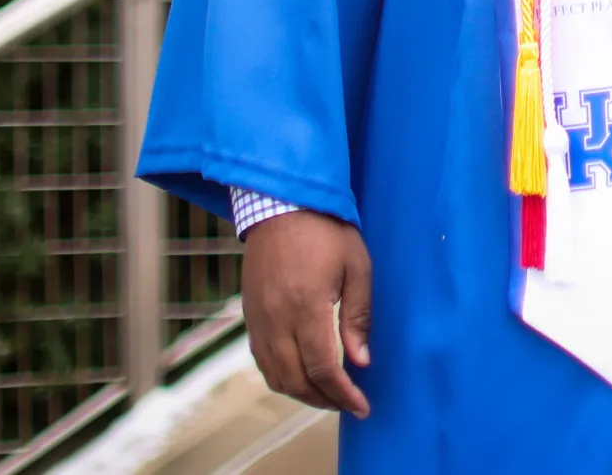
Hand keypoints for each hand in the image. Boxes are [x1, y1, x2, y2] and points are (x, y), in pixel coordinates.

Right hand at [241, 210, 372, 416]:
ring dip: (301, 393)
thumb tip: (361, 361)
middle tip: (349, 403)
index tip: (362, 407)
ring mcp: (257, 319)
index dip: (343, 394)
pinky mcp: (249, 315)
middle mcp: (276, 319)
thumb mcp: (356, 266)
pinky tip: (302, 374)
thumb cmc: (326, 230)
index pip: (323, 368)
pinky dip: (282, 376)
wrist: (281, 204)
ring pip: (274, 376)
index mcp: (306, 306)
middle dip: (324, 400)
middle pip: (296, 381)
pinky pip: (261, 360)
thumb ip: (358, 316)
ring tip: (329, 394)